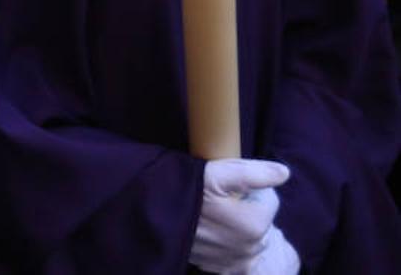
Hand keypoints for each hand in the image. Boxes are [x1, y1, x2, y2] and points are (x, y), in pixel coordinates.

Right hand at [190, 159, 290, 273]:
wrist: (152, 211)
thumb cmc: (184, 190)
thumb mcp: (216, 174)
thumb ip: (254, 173)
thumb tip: (285, 172)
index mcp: (255, 224)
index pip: (269, 200)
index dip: (250, 189)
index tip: (228, 186)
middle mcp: (249, 248)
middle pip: (260, 221)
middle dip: (246, 210)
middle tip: (219, 200)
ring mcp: (235, 262)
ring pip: (250, 238)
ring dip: (239, 228)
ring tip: (212, 215)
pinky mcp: (221, 269)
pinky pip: (238, 257)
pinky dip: (231, 246)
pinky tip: (213, 234)